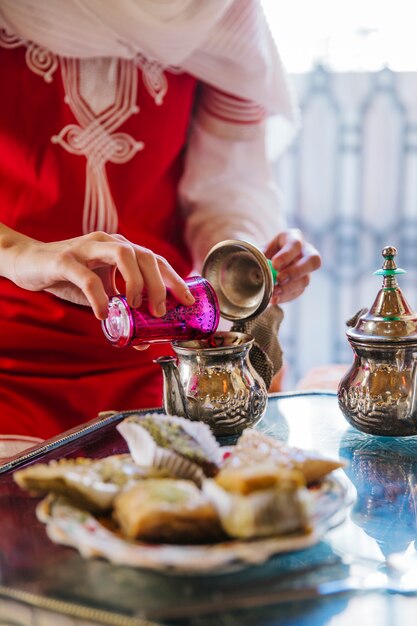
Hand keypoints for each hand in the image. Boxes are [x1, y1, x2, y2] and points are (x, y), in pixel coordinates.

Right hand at [6, 229, 194, 319]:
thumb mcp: (100, 292)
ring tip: (133, 307)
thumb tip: (142, 340)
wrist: (28, 263)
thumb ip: (121, 310)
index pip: (155, 260)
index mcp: (121, 248)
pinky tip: (102, 313)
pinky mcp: (65, 259)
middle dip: (158, 285)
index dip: (173, 279)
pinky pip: (87, 277)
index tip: (187, 301)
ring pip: (123, 255)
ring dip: (135, 283)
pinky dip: (99, 297)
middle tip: (159, 311)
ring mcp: (87, 248)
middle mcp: (108, 243)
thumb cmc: (68, 277)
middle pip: (145, 255)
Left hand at [264, 229, 320, 303]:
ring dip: (289, 288)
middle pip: (313, 261)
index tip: (275, 264)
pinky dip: (286, 297)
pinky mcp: (303, 283)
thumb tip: (257, 264)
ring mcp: (307, 269)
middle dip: (295, 272)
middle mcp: (306, 252)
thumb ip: (261, 255)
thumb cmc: (266, 251)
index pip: (296, 244)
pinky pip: (298, 292)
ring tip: (274, 292)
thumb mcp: (262, 248)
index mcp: (294, 238)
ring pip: (306, 279)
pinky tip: (275, 299)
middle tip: (280, 279)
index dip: (287, 255)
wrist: (269, 260)